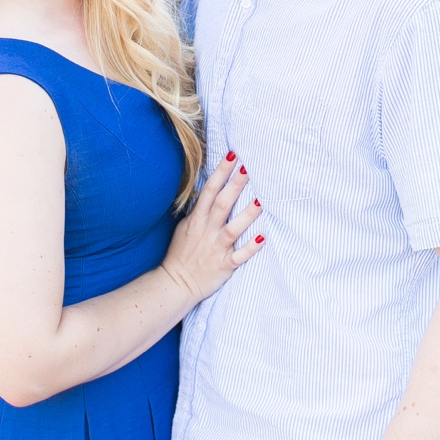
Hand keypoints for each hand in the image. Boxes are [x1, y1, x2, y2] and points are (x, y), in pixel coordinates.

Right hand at [157, 151, 264, 304]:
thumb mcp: (184, 227)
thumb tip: (210, 193)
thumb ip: (198, 211)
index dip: (221, 172)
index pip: (210, 190)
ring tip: (262, 200)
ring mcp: (216, 248)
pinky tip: (263, 238)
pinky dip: (251, 248)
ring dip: (248, 214)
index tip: (232, 156)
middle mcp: (207, 230)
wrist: (176, 283)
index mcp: (197, 220)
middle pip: (223, 204)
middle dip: (236, 185)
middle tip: (249, 167)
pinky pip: (240, 256)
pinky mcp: (224, 265)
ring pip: (234, 228)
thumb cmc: (181, 254)